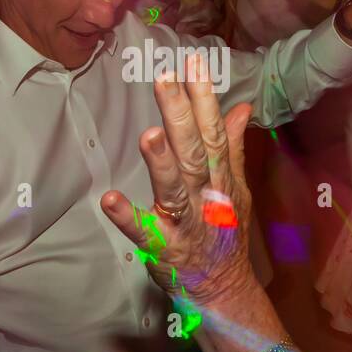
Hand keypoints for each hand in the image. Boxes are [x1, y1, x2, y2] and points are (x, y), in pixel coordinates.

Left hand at [101, 60, 256, 307]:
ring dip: (161, 164)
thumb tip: (241, 107)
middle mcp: (205, 195)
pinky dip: (128, 217)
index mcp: (220, 177)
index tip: (193, 60)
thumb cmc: (225, 235)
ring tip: (148, 135)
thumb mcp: (237, 188)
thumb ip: (233, 147)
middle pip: (193, 151)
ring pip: (174, 189)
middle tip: (165, 78)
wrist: (224, 291)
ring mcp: (185, 223)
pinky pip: (144, 232)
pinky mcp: (163, 249)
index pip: (213, 130)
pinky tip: (109, 199)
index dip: (204, 96)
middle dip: (181, 114)